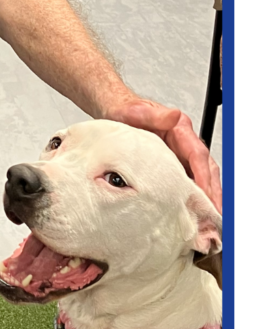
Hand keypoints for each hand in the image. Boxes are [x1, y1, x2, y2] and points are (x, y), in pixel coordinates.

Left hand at [106, 99, 221, 211]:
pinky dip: (191, 195)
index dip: (203, 175)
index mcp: (179, 129)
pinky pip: (184, 179)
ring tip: (208, 217)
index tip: (206, 192)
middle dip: (212, 191)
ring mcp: (177, 153)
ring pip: (198, 176)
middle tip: (214, 213)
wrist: (113, 111)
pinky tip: (190, 209)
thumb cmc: (124, 110)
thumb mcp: (134, 111)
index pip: (197, 154)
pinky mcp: (169, 163)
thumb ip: (154, 114)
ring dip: (205, 196)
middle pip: (205, 168)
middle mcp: (182, 142)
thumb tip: (175, 115)